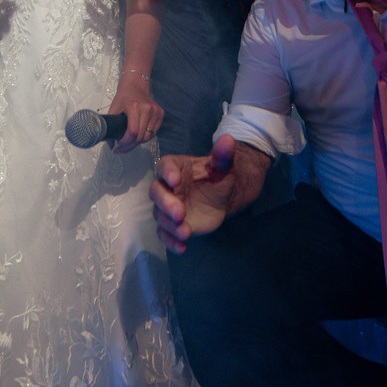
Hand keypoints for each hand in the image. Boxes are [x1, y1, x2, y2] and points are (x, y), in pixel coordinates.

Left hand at [108, 70, 163, 152]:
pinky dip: (146, 137)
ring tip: (129, 143)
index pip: (132, 132)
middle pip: (140, 137)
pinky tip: (138, 136)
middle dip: (130, 146)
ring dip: (138, 143)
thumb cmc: (123, 97)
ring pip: (148, 136)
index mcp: (134, 107)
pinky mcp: (160, 113)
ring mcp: (155, 111)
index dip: (125, 143)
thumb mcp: (114, 108)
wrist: (136, 85)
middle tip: (122, 148)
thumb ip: (111, 126)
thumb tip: (110, 144)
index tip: (118, 146)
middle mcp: (147, 109)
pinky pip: (154, 132)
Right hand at [150, 135, 240, 252]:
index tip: (175, 180)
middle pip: (157, 193)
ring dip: (170, 225)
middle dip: (166, 204)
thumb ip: (223, 154)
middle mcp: (167, 187)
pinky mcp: (172, 225)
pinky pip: (165, 234)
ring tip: (185, 232)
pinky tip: (182, 248)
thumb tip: (229, 139)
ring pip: (160, 216)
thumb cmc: (217, 177)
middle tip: (180, 213)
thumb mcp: (223, 165)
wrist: (220, 196)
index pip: (165, 166)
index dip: (167, 172)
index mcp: (176, 168)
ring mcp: (168, 207)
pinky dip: (171, 242)